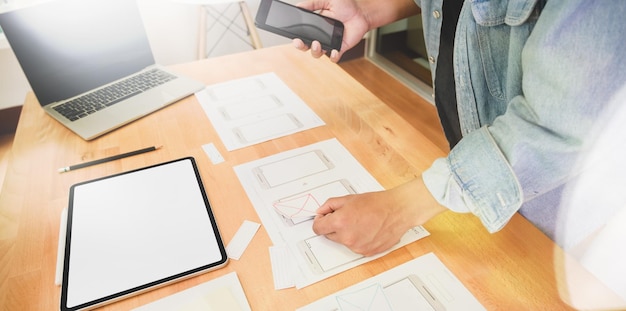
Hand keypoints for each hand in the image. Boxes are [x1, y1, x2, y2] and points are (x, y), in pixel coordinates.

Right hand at [292, 0, 369, 62]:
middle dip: (301, 46)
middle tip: (300, 42)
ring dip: (315, 51)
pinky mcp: (340, 48)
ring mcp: (330, 43)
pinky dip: (333, 56)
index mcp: (315, 26)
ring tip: (317, 43)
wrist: (362, 12)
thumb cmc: (346, 6)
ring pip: (318, 53)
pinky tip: (334, 51)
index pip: (302, 34)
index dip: (297, 37)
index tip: (294, 36)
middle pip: (306, 46)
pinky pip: (334, 57)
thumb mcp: (327, 1)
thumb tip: (299, 6)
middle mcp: (321, 36)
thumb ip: (313, 3)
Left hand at [312, 178, 445, 255]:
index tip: (324, 218)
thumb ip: (330, 205)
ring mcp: (357, 247)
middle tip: (347, 216)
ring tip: (361, 222)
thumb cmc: (377, 203)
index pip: (318, 228)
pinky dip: (358, 239)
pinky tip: (367, 229)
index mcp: (340, 222)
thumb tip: (320, 212)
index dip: (320, 222)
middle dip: (334, 226)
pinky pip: (355, 247)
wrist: (397, 210)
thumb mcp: (349, 199)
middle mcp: (347, 237)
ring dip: (347, 233)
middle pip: (329, 236)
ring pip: (343, 242)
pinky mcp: (366, 252)